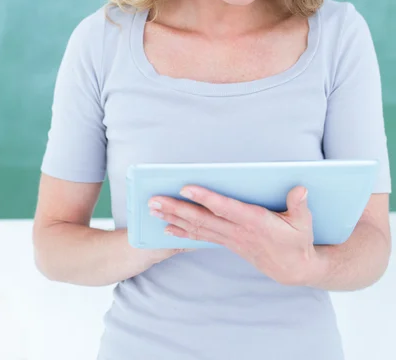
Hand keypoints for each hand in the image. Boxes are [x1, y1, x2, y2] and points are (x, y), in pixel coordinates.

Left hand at [148, 185, 320, 285]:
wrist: (294, 270)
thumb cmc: (298, 241)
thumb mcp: (304, 222)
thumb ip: (299, 204)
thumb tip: (299, 189)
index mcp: (254, 221)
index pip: (224, 207)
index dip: (205, 197)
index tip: (186, 188)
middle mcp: (237, 231)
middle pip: (202, 218)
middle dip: (176, 209)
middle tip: (154, 201)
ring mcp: (231, 239)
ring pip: (197, 228)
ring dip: (173, 218)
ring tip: (154, 210)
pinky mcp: (228, 243)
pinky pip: (201, 237)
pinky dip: (183, 232)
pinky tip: (167, 228)